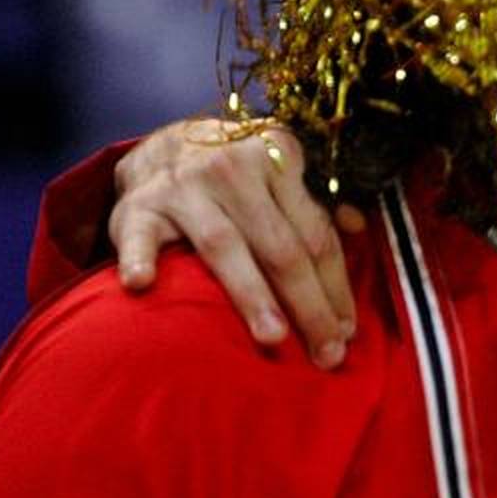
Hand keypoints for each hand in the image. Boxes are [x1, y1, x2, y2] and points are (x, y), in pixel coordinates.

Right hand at [111, 118, 361, 366]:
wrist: (161, 143)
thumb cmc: (235, 171)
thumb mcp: (280, 169)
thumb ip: (316, 202)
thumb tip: (359, 227)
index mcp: (279, 156)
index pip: (316, 233)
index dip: (336, 285)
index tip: (347, 330)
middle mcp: (233, 168)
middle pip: (281, 246)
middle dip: (308, 304)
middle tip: (326, 354)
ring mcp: (183, 187)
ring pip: (225, 246)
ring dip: (250, 294)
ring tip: (273, 337)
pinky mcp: (137, 206)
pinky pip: (138, 236)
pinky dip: (138, 257)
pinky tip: (143, 284)